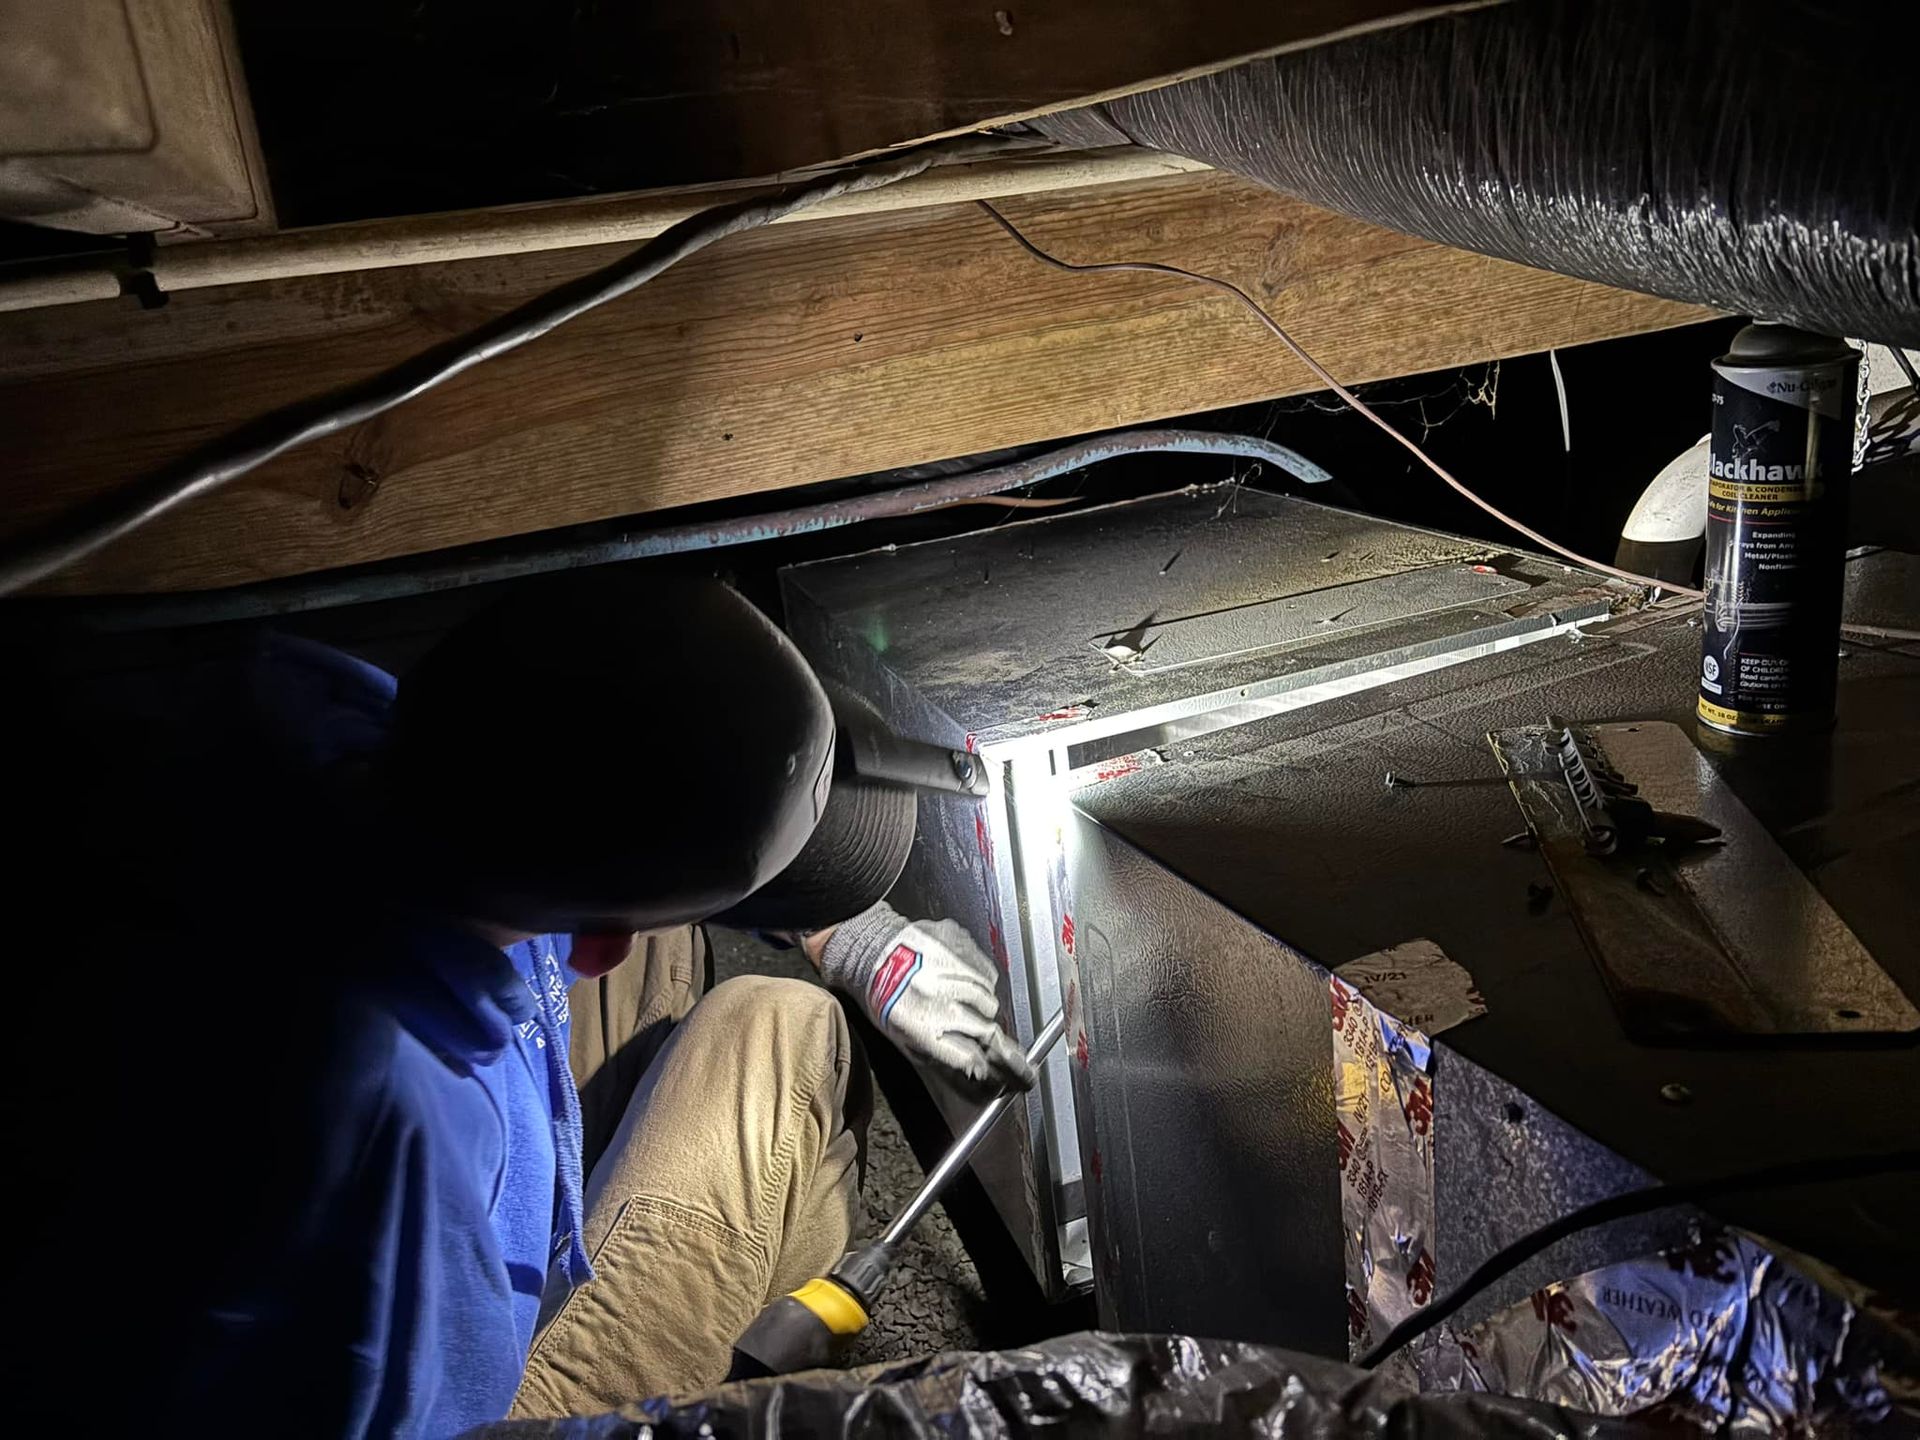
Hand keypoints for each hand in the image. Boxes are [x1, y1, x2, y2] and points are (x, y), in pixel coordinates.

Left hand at [815, 901, 1035, 1095]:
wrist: (868, 948)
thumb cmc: (883, 995)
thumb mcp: (903, 1035)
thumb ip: (942, 1054)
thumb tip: (979, 1072)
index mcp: (919, 1026)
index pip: (969, 1058)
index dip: (996, 1072)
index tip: (1015, 1081)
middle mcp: (936, 996)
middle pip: (987, 1030)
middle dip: (999, 1045)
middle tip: (1011, 1057)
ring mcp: (948, 966)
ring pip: (989, 998)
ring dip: (985, 1007)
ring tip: (969, 1004)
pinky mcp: (955, 941)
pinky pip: (985, 969)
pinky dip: (981, 978)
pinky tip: (964, 979)